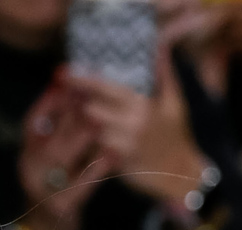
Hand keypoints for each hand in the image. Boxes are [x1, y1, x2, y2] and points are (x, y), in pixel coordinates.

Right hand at [18, 78, 114, 229]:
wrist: (50, 229)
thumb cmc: (58, 184)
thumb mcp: (52, 157)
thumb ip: (62, 128)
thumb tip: (77, 90)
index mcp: (26, 153)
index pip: (33, 122)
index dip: (50, 102)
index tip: (69, 81)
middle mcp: (29, 169)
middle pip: (49, 137)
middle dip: (70, 115)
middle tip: (93, 95)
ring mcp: (42, 189)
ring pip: (60, 158)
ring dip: (81, 137)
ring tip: (101, 120)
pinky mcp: (60, 206)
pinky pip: (80, 183)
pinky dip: (96, 168)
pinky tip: (114, 155)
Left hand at [68, 48, 206, 203]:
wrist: (178, 172)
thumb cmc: (175, 133)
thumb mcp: (174, 102)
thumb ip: (164, 74)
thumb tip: (160, 45)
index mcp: (142, 105)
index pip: (106, 87)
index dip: (83, 80)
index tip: (65, 73)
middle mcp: (130, 123)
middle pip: (91, 109)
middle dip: (76, 102)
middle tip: (62, 94)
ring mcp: (122, 144)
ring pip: (88, 130)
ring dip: (76, 122)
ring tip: (67, 114)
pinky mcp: (115, 162)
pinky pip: (92, 148)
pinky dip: (83, 140)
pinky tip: (75, 136)